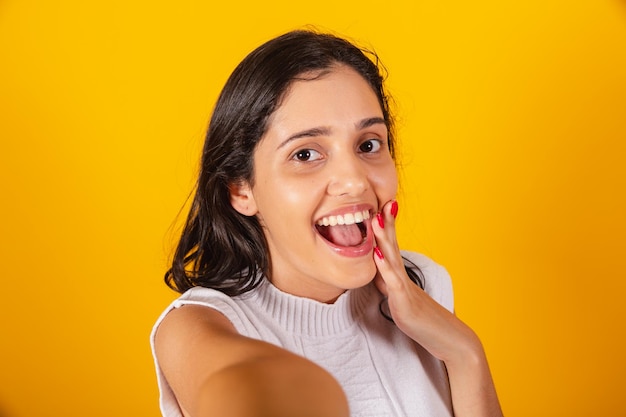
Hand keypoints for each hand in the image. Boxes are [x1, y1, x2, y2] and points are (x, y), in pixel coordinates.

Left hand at [371, 200, 480, 364]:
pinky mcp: (404, 303)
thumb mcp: (400, 299)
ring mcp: (404, 289)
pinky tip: (377, 254)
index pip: (392, 246)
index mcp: (401, 277)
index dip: (387, 227)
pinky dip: (384, 267)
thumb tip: (377, 274)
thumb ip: (389, 285)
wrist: (449, 340)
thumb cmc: (424, 321)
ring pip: (392, 259)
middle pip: (393, 245)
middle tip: (384, 200)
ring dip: (384, 238)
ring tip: (377, 218)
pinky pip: (393, 282)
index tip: (383, 205)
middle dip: (387, 223)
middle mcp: (403, 278)